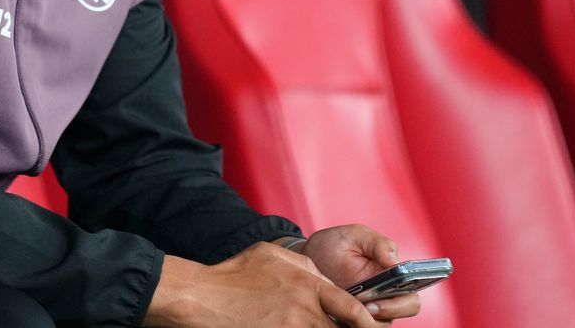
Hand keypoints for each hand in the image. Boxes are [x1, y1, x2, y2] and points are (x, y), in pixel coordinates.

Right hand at [144, 241, 378, 326]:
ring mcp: (289, 327)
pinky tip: (286, 326)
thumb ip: (303, 264)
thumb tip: (323, 277)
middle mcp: (303, 308)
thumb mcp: (272, 254)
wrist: (203, 296)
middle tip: (348, 327)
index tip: (371, 325)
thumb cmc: (235, 273)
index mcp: (306, 283)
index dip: (366, 321)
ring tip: (312, 323)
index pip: (350, 308)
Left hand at [295, 225, 420, 324]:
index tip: (385, 294)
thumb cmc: (336, 244)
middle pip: (398, 317)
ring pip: (377, 325)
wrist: (308, 255)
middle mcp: (384, 298)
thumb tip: (397, 262)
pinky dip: (350, 322)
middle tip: (367, 305)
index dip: (403, 302)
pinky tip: (337, 310)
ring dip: (366, 318)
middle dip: (387, 312)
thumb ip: (380, 244)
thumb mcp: (356, 236)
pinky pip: (356, 327)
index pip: (411, 299)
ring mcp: (367, 310)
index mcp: (393, 278)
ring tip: (349, 305)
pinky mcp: (350, 318)